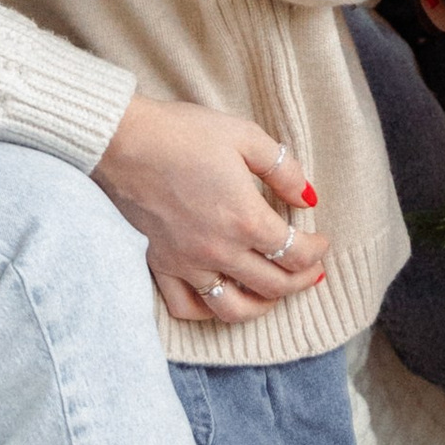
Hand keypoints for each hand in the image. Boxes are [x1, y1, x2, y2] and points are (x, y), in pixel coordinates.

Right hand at [95, 96, 329, 325]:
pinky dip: (208, 311)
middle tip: (310, 271)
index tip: (321, 242)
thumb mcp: (245, 137)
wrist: (123, 141)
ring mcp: (187, 263)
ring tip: (273, 292)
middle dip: (301, 281)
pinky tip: (221, 297)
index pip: (296, 253)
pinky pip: (186, 306)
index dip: (317, 251)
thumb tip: (308, 198)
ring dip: (262, 305)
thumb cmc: (184, 133)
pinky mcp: (159, 265)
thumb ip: (283, 170)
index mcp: (246, 219)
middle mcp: (219, 250)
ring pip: (233, 308)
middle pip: (274, 285)